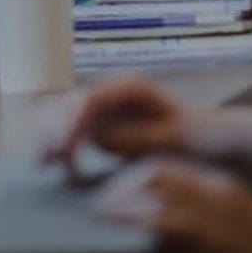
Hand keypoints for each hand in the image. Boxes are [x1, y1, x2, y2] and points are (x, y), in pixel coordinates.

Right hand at [44, 78, 194, 170]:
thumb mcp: (170, 139)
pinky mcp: (100, 122)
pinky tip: (54, 164)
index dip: (72, 122)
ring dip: (49, 136)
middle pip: (69, 102)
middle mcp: (112, 91)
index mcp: (130, 87)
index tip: (64, 150)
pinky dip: (59, 144)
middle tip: (43, 160)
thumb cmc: (195, 135)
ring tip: (42, 163)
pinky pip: (70, 129)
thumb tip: (99, 137)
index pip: (91, 99)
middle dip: (52, 129)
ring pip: (63, 113)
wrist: (209, 137)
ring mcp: (105, 106)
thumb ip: (136, 137)